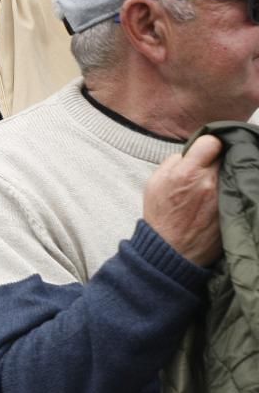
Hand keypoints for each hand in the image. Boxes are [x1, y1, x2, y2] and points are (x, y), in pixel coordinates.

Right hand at [143, 135, 221, 266]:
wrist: (172, 251)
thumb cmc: (161, 216)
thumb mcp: (155, 182)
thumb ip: (173, 163)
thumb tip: (190, 154)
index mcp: (187, 172)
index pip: (212, 141)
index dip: (208, 143)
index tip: (206, 150)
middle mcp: (210, 183)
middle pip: (226, 156)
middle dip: (218, 159)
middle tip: (211, 167)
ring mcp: (225, 198)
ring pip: (234, 173)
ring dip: (227, 174)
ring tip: (215, 183)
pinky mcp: (233, 211)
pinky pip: (238, 191)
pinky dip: (232, 191)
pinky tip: (220, 198)